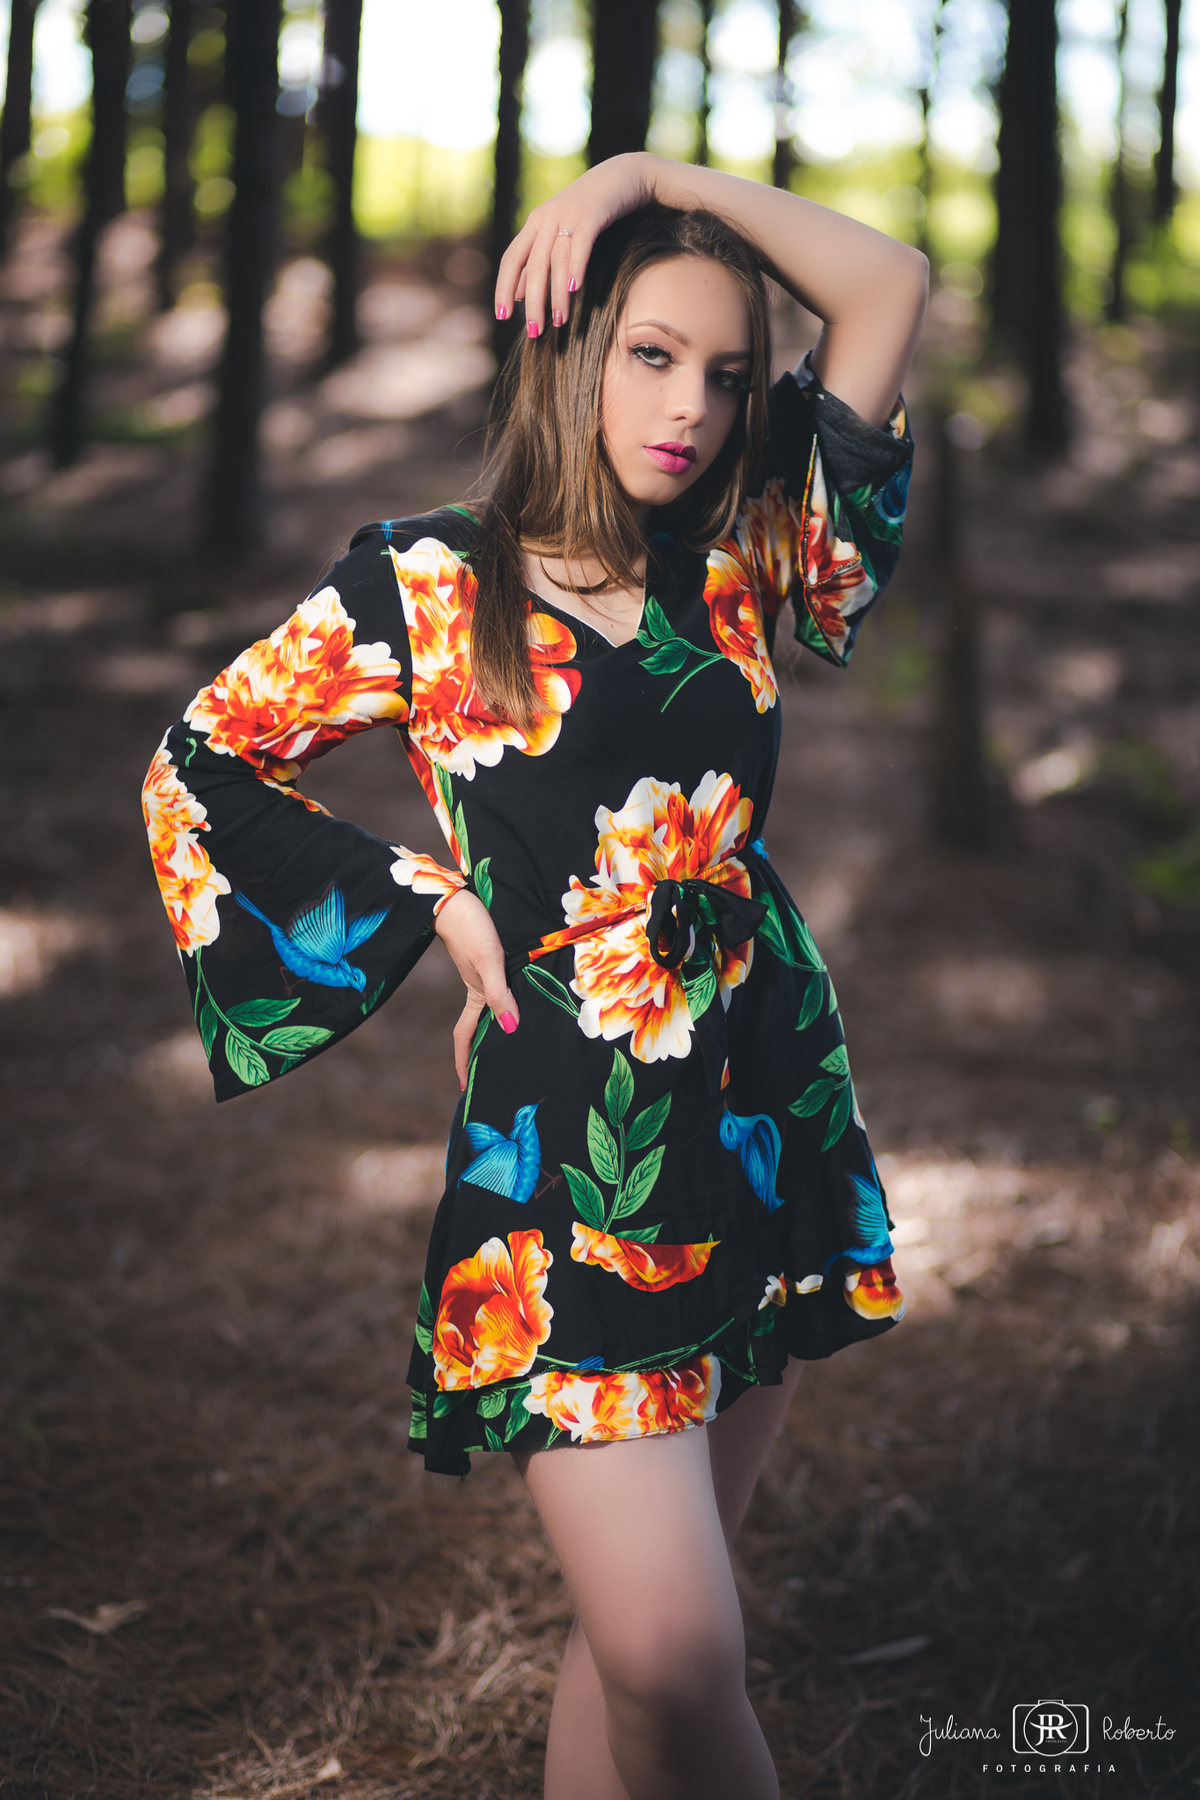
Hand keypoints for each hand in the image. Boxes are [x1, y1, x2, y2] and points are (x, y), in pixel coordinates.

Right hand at [434, 889, 519, 1088]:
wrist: (458, 893)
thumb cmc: (471, 925)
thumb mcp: (488, 960)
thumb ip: (499, 993)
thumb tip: (511, 1029)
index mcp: (474, 994)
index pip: (465, 1036)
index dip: (464, 1062)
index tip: (466, 1087)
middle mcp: (480, 987)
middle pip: (481, 1026)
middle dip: (485, 1051)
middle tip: (499, 1074)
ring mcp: (486, 973)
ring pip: (495, 1007)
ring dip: (501, 1025)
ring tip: (517, 1045)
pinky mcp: (494, 958)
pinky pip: (503, 988)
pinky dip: (510, 1001)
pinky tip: (525, 1001)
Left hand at [495, 151, 657, 337]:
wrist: (624, 175)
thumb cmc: (591, 211)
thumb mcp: (560, 235)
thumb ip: (538, 262)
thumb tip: (519, 294)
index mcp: (535, 224)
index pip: (511, 259)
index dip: (504, 287)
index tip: (501, 316)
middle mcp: (547, 218)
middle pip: (533, 265)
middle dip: (533, 302)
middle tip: (534, 332)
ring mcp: (568, 214)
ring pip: (556, 259)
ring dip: (556, 293)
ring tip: (560, 321)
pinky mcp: (592, 213)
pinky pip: (580, 243)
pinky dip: (576, 265)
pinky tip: (574, 288)